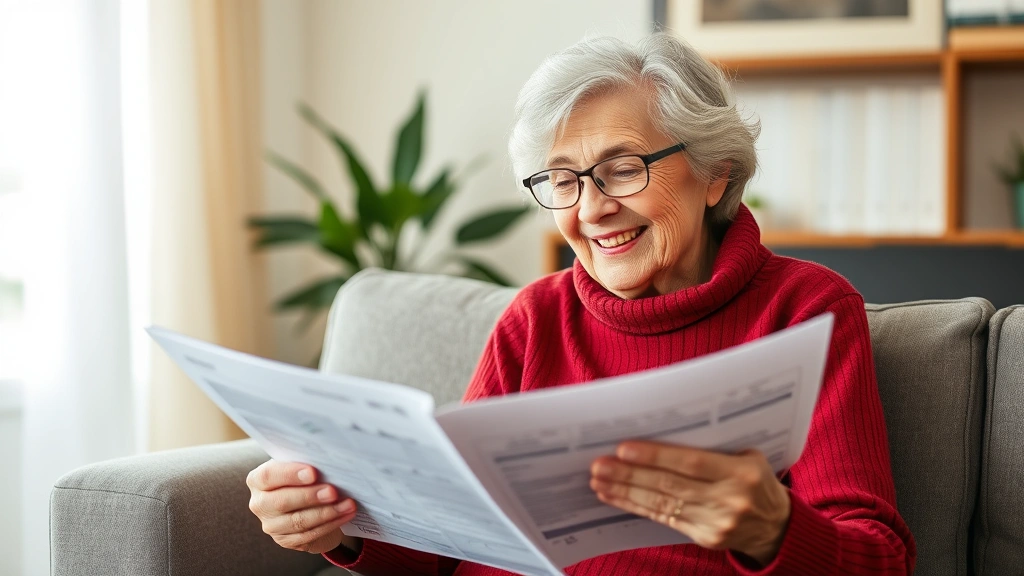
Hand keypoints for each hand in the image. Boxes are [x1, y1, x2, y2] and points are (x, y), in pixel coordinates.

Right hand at [246, 460, 359, 553]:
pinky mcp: (286, 540)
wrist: (307, 505)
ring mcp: (271, 525)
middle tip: (333, 491)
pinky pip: (309, 535)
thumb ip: (305, 463)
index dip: (290, 474)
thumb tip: (327, 461)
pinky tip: (345, 515)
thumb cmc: (302, 480)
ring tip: (347, 504)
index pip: (268, 476)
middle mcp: (260, 504)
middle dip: (310, 496)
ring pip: (298, 521)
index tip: (313, 472)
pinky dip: (330, 524)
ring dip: (326, 512)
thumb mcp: (299, 467)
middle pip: (282, 502)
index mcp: (258, 480)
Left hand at [589, 442, 789, 565]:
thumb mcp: (748, 457)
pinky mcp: (705, 538)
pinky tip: (614, 497)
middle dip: (631, 475)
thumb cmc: (755, 479)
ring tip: (599, 481)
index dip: (656, 456)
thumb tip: (660, 430)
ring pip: (662, 504)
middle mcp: (729, 499)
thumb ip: (712, 447)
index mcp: (741, 473)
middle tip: (599, 465)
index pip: (691, 463)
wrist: (777, 525)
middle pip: (670, 485)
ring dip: (626, 492)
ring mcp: (716, 522)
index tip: (624, 448)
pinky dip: (636, 506)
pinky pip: (664, 519)